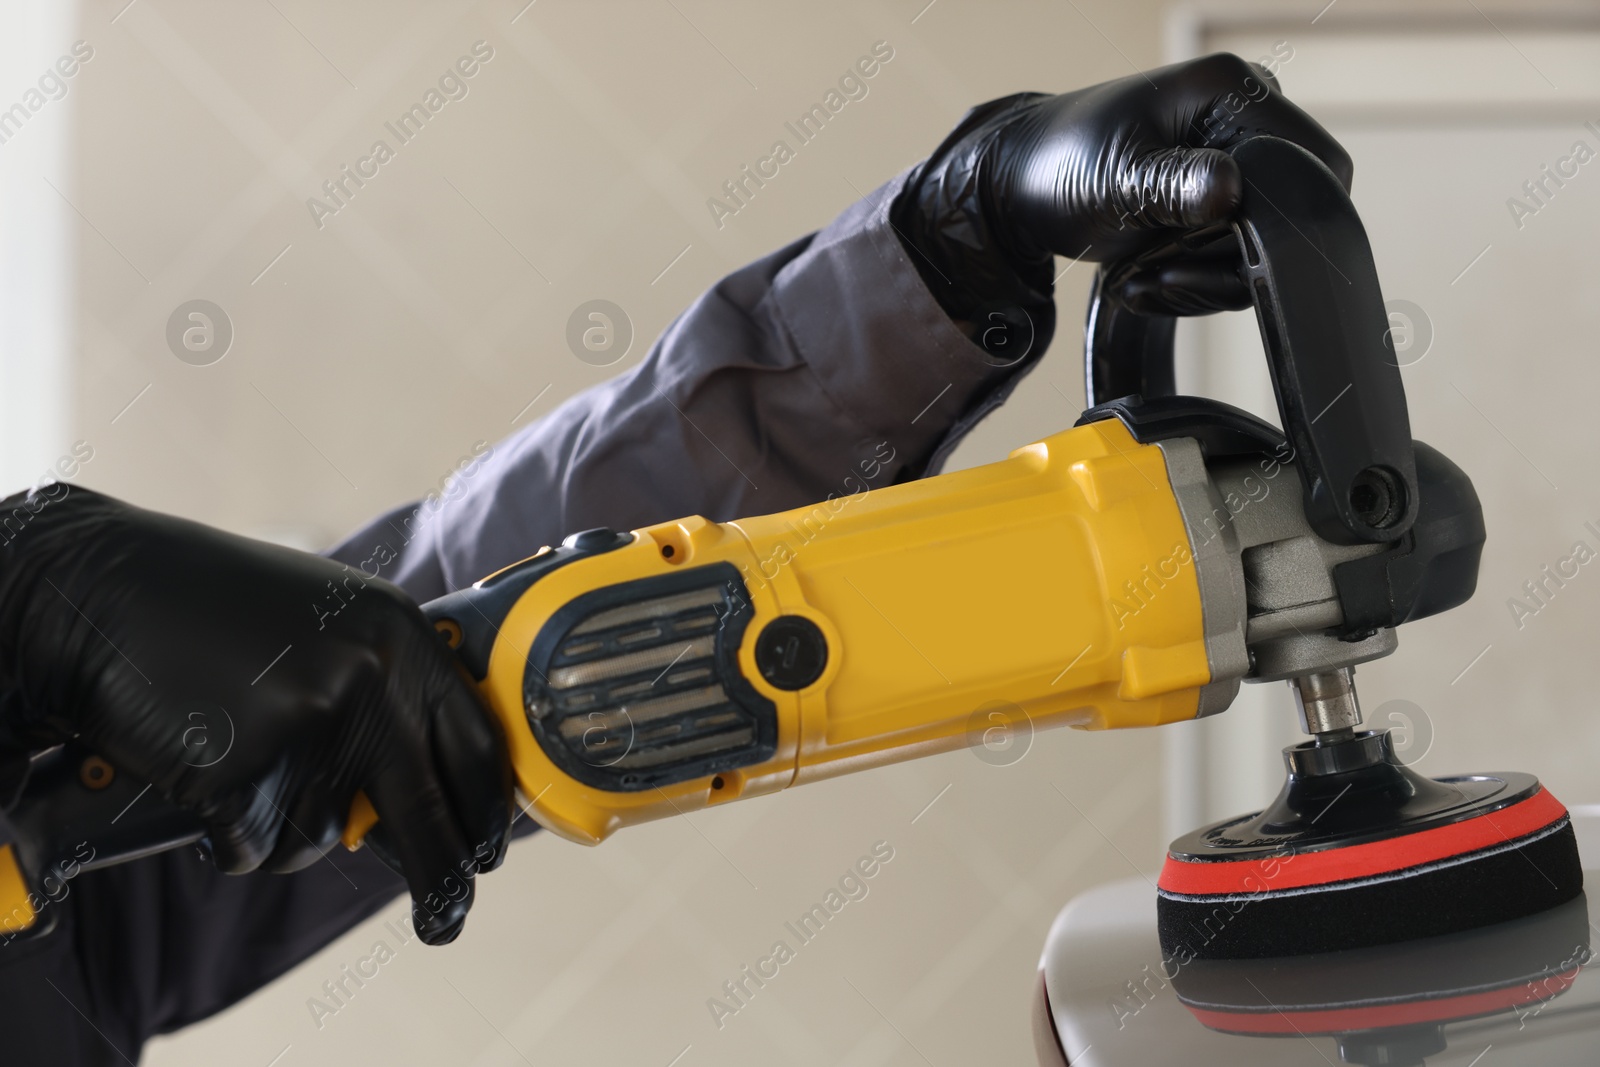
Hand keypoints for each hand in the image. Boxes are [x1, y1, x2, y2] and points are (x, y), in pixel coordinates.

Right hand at [0, 487, 509, 944]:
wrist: (108, 592)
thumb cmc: (220, 612)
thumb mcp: (333, 627)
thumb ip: (387, 692)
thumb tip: (435, 792)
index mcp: (404, 639)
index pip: (476, 746)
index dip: (484, 813)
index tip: (486, 855)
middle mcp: (374, 681)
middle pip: (429, 816)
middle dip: (443, 883)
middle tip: (447, 924)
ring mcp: (311, 725)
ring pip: (319, 837)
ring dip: (277, 823)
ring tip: (237, 751)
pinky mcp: (245, 769)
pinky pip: (251, 846)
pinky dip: (223, 830)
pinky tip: (200, 763)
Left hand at [986, 52, 1350, 265]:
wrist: (1021, 189)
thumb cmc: (1059, 165)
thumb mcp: (1114, 177)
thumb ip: (1174, 185)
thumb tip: (1230, 191)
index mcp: (1233, 90)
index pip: (1310, 163)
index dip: (1277, 220)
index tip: (1200, 249)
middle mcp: (1248, 122)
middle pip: (1289, 216)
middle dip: (1224, 262)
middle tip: (1155, 272)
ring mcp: (1237, 165)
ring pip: (1261, 252)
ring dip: (1200, 282)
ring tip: (1139, 278)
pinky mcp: (1219, 207)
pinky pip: (1233, 265)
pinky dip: (1191, 285)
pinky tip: (1144, 281)